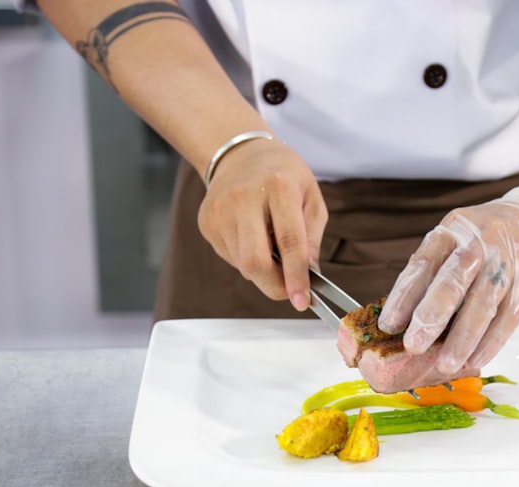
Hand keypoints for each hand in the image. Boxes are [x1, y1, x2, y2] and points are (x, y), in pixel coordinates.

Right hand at [198, 137, 327, 309]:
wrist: (240, 153)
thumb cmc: (283, 175)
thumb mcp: (310, 198)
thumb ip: (312, 238)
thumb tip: (310, 276)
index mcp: (279, 186)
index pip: (289, 242)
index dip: (296, 277)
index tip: (302, 301)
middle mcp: (244, 198)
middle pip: (255, 262)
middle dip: (274, 286)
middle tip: (290, 291)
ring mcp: (220, 211)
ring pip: (243, 264)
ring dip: (263, 269)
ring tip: (271, 245)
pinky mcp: (207, 222)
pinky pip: (230, 257)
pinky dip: (247, 258)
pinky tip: (253, 237)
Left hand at [378, 185, 518, 373]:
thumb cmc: (495, 240)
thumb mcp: (463, 241)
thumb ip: (438, 272)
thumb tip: (407, 321)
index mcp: (454, 230)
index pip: (424, 263)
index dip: (404, 295)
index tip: (390, 324)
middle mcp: (480, 241)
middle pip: (453, 280)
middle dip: (431, 315)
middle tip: (414, 345)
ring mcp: (508, 261)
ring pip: (482, 303)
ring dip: (462, 338)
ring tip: (446, 363)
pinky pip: (509, 317)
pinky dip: (491, 341)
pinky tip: (476, 358)